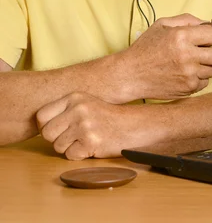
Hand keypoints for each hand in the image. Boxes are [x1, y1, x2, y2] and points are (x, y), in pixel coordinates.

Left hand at [36, 92, 154, 159]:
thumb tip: (39, 123)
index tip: (54, 129)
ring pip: (57, 146)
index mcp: (74, 97)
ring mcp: (84, 126)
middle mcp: (78, 109)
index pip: (41, 115)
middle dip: (55, 139)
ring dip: (68, 147)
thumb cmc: (105, 117)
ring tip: (83, 139)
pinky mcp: (90, 142)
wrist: (131, 125)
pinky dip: (78, 154)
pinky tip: (90, 146)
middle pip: (47, 132)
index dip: (45, 126)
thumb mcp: (85, 103)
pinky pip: (70, 155)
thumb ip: (64, 109)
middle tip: (70, 137)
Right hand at [110, 14, 211, 102]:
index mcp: (181, 36)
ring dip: (206, 65)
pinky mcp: (188, 89)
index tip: (202, 38)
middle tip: (204, 52)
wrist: (131, 74)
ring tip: (191, 62)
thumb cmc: (146, 48)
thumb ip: (186, 20)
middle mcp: (187, 56)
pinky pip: (205, 82)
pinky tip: (184, 73)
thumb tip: (206, 23)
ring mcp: (189, 74)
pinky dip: (198, 78)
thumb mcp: (161, 25)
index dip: (208, 35)